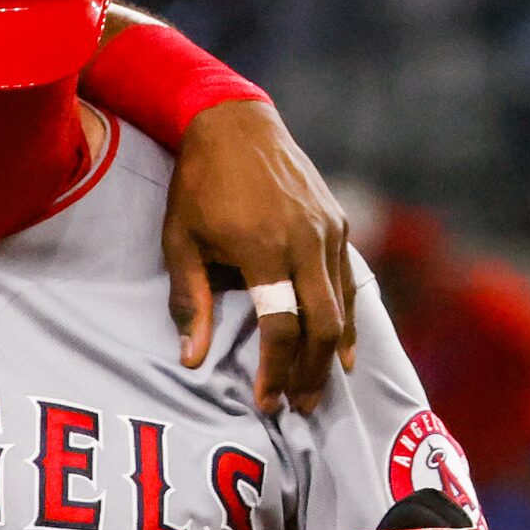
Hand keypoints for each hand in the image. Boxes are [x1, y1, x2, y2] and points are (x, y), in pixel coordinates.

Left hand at [161, 97, 355, 413]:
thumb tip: (192, 360)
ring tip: (317, 386)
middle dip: (310, 373)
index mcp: (264, 248)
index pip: (281, 327)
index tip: (265, 401)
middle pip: (323, 325)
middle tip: (298, 407)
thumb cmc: (198, 184)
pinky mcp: (338, 222)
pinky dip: (348, 319)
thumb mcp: (180, 241)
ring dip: (331, 353)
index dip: (275, 371)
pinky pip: (349, 282)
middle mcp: (305, 241)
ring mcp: (328, 230)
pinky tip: (340, 347)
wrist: (233, 122)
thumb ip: (190, 301)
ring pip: (344, 306)